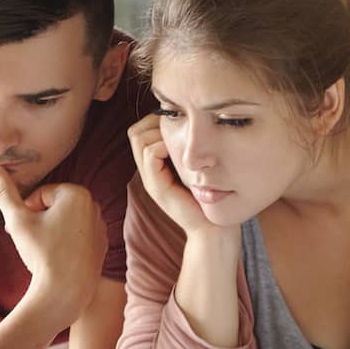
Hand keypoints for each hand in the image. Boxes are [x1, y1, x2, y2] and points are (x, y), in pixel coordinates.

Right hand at [0, 159, 106, 319]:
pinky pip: (76, 237)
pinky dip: (65, 244)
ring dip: (50, 232)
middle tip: (32, 242)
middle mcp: (94, 206)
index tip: (24, 231)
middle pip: (54, 207)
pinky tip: (58, 260)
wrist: (65, 293)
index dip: (27, 213)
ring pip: (64, 222)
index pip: (41, 195)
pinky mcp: (102, 245)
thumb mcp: (17, 220)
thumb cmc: (42, 254)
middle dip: (38, 221)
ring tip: (44, 252)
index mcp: (77, 193)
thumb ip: (3, 191)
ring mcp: (100, 226)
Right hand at [127, 114, 230, 237]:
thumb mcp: (200, 166)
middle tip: (179, 128)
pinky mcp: (156, 187)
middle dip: (155, 122)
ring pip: (139, 138)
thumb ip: (191, 149)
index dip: (156, 120)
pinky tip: (182, 153)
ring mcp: (150, 179)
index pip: (140, 130)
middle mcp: (149, 171)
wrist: (214, 229)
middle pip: (135, 131)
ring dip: (160, 132)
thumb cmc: (213, 196)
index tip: (180, 123)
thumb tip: (195, 122)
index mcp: (157, 165)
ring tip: (181, 141)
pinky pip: (150, 154)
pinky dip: (163, 145)